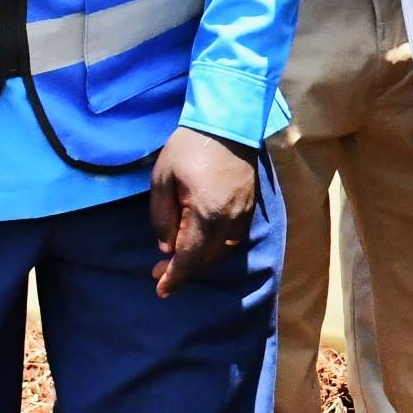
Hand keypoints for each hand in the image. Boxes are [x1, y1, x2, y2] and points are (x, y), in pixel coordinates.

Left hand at [147, 127, 259, 296]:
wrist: (228, 122)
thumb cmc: (189, 148)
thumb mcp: (162, 180)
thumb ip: (162, 217)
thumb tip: (167, 246)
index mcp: (207, 213)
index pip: (190, 257)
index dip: (174, 277)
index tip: (161, 290)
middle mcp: (230, 219)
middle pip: (208, 259)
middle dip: (184, 271)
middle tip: (161, 273)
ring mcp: (244, 213)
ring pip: (224, 251)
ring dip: (202, 260)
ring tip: (180, 260)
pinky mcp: (251, 205)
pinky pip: (234, 238)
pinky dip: (217, 248)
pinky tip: (203, 243)